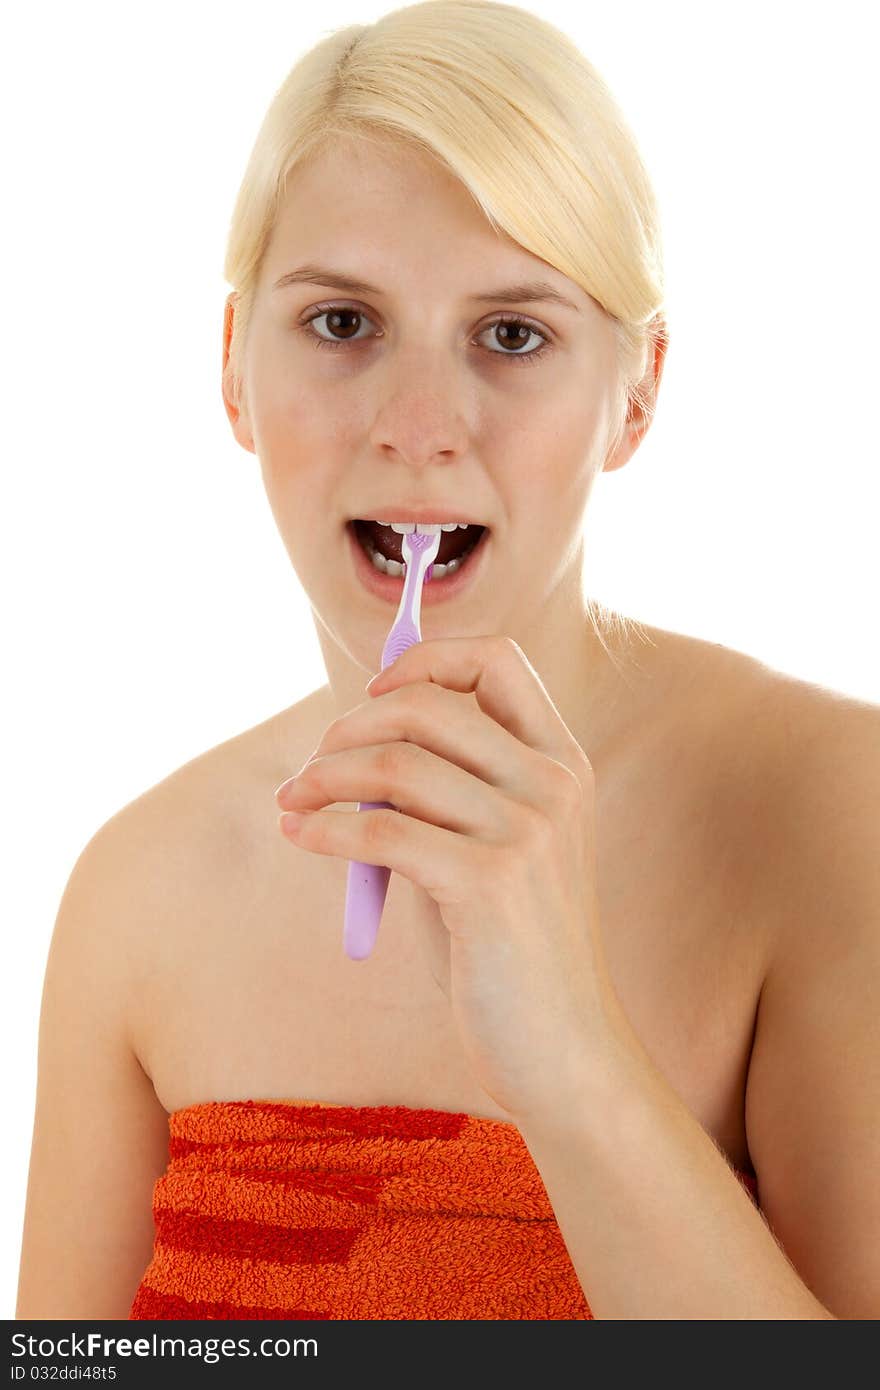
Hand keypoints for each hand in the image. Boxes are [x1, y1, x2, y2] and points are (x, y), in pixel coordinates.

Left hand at [274, 635, 625, 1127]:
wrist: (560, 1046)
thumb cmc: (507, 947)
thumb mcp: (491, 846)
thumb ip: (445, 787)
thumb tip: (356, 736)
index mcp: (561, 762)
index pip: (498, 658)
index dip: (426, 659)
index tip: (375, 694)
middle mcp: (553, 783)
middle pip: (430, 704)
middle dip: (352, 723)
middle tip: (312, 763)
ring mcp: (527, 830)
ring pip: (396, 764)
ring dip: (323, 774)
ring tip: (292, 800)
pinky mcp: (489, 883)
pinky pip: (380, 830)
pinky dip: (323, 827)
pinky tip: (298, 834)